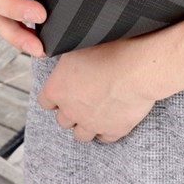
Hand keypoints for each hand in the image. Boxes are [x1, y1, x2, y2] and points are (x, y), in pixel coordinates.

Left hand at [38, 39, 157, 142]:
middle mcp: (71, 110)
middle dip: (71, 110)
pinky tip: (112, 117)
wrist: (137, 66)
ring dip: (86, 124)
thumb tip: (63, 55)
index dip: (56, 95)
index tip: (65, 90)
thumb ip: (67, 59)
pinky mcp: (113, 130)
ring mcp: (91, 124)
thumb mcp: (79, 45)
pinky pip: (105, 138)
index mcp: (58, 89)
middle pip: (62, 120)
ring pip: (81, 135)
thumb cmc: (110, 49)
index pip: (45, 101)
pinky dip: (107, 130)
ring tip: (97, 111)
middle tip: (84, 98)